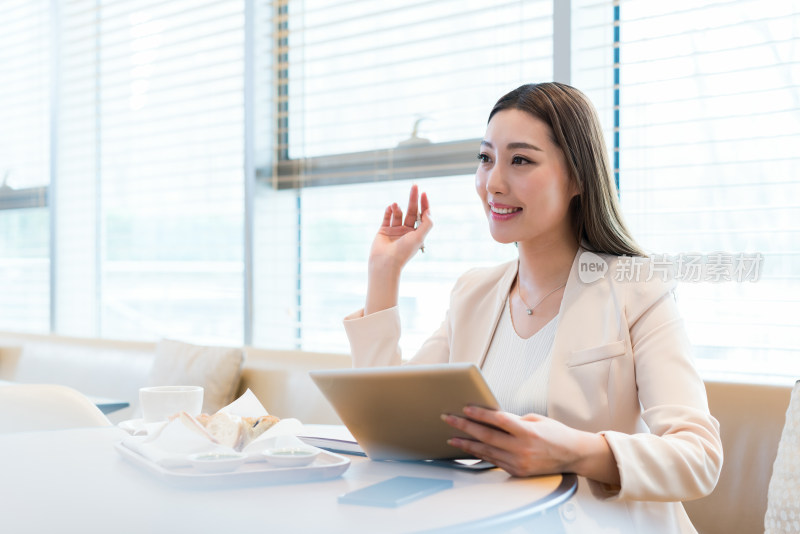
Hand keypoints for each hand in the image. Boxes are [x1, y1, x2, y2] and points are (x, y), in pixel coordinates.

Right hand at [369, 184, 431, 272]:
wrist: (385, 262)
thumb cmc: (403, 252)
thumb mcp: (419, 237)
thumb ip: (427, 223)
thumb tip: (428, 210)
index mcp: (417, 234)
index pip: (423, 215)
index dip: (424, 204)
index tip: (423, 193)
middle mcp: (407, 231)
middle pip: (412, 211)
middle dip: (413, 199)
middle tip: (414, 186)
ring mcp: (395, 230)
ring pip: (398, 213)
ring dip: (398, 207)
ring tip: (395, 205)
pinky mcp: (383, 231)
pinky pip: (387, 217)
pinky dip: (388, 211)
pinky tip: (390, 207)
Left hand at [442, 406, 619, 484]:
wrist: (573, 455)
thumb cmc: (555, 433)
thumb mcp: (536, 420)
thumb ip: (513, 420)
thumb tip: (491, 417)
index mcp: (527, 431)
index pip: (498, 420)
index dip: (480, 413)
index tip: (465, 408)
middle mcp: (522, 448)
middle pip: (487, 436)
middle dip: (465, 426)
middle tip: (449, 419)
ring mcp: (519, 462)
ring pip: (486, 451)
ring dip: (467, 443)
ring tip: (452, 437)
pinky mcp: (517, 471)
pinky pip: (494, 461)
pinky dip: (480, 454)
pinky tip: (469, 448)